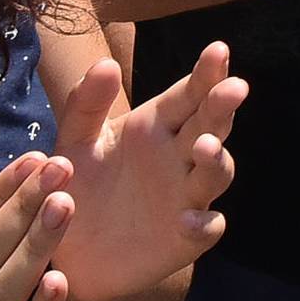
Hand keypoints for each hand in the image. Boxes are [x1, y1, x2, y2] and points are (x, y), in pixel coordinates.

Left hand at [49, 43, 246, 300]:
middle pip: (210, 125)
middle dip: (222, 106)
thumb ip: (86, 104)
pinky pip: (206, 228)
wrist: (65, 250)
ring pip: (216, 172)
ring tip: (204, 146)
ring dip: (216, 159)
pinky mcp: (185, 239)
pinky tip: (187, 219)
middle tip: (234, 87)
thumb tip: (108, 63)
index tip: (219, 50)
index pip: (188, 94)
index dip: (206, 73)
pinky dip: (203, 223)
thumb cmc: (74, 185)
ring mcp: (186, 197)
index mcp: (154, 126)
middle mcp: (178, 157)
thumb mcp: (74, 141)